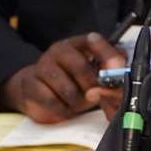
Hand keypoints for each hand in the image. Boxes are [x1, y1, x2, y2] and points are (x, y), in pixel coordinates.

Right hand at [0, 32, 125, 123]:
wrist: (37, 93)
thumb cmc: (72, 83)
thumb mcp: (94, 76)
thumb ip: (110, 75)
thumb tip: (121, 77)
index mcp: (77, 44)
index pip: (94, 40)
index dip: (107, 54)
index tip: (117, 68)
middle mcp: (59, 50)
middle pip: (81, 67)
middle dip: (92, 87)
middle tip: (94, 96)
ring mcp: (42, 65)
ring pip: (67, 88)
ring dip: (76, 102)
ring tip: (76, 103)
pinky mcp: (29, 83)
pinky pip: (51, 100)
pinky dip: (61, 109)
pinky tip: (63, 107)